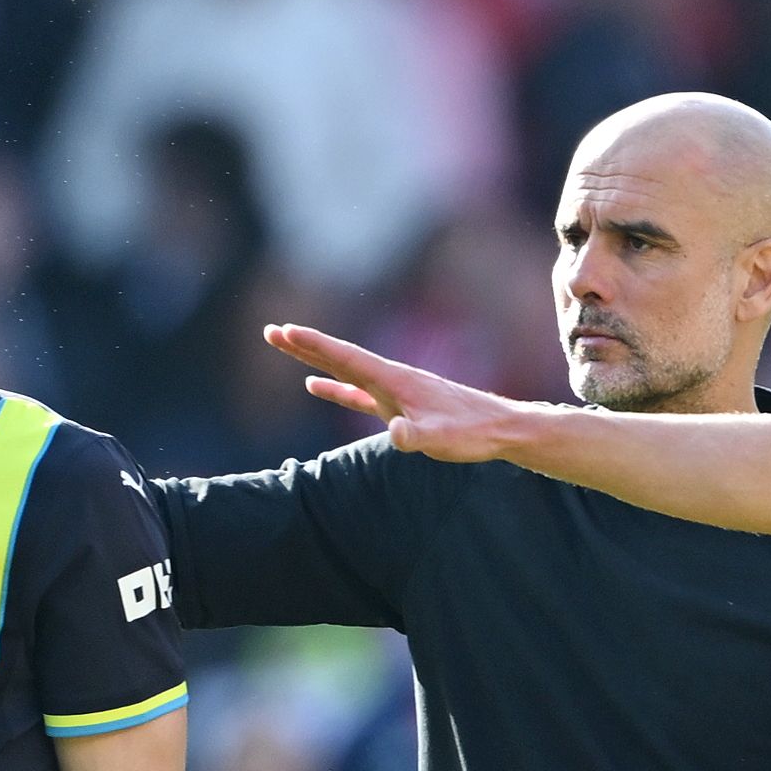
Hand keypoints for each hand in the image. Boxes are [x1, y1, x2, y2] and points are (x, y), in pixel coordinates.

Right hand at [267, 323, 532, 460]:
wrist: (500, 428)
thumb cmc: (471, 434)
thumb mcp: (441, 438)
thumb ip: (416, 436)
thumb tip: (396, 433)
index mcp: (394, 380)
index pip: (346, 358)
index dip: (314, 346)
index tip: (285, 331)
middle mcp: (390, 379)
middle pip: (338, 357)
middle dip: (304, 345)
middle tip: (270, 331)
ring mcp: (393, 391)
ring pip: (344, 371)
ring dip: (314, 360)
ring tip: (286, 347)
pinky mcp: (398, 406)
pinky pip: (357, 394)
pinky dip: (334, 388)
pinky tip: (316, 387)